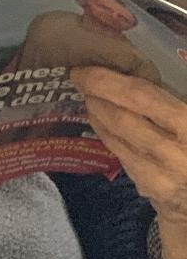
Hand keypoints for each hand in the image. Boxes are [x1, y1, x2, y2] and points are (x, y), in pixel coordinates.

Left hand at [70, 66, 186, 258]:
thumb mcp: (186, 113)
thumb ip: (164, 99)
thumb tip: (119, 74)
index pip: (139, 95)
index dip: (106, 81)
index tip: (83, 70)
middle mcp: (173, 152)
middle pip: (121, 118)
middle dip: (96, 96)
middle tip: (81, 81)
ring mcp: (159, 175)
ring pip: (116, 138)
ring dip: (97, 114)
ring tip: (90, 99)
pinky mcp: (149, 188)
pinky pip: (120, 155)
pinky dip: (107, 135)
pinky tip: (102, 123)